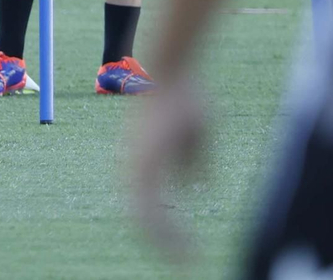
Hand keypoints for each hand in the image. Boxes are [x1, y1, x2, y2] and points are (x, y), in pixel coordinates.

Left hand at [131, 76, 206, 259]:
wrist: (174, 72)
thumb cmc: (186, 98)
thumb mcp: (195, 136)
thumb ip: (193, 163)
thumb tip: (197, 188)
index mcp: (143, 162)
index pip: (147, 206)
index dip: (164, 229)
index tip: (186, 248)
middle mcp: (134, 168)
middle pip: (142, 220)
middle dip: (163, 245)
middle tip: (185, 264)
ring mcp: (136, 167)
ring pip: (144, 222)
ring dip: (166, 245)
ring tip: (186, 262)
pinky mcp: (144, 166)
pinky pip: (150, 211)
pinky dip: (168, 234)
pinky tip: (186, 247)